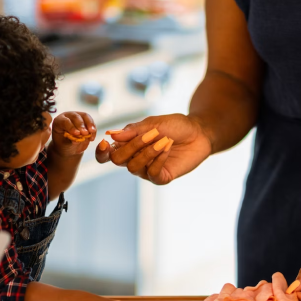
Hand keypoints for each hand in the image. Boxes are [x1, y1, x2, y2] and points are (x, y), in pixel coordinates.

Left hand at [51, 111, 96, 156]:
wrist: (70, 147)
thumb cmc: (64, 145)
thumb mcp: (65, 144)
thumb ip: (71, 140)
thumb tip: (78, 139)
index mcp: (59, 121)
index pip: (65, 121)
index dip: (71, 127)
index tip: (77, 134)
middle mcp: (67, 116)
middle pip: (75, 116)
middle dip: (81, 125)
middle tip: (86, 133)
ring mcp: (77, 117)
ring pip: (85, 116)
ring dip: (90, 124)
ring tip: (92, 132)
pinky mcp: (86, 120)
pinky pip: (91, 122)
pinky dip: (93, 130)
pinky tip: (92, 138)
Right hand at [95, 114, 211, 184]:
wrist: (199, 133)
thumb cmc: (175, 126)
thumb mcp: (153, 124)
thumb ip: (133, 131)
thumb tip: (111, 135)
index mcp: (129, 145)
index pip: (107, 154)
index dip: (101, 152)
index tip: (104, 143)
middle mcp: (135, 159)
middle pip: (118, 160)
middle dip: (131, 146)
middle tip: (149, 135)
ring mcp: (147, 170)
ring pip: (134, 167)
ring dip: (147, 152)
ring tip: (163, 139)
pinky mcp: (162, 177)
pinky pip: (152, 173)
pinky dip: (158, 159)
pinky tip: (167, 147)